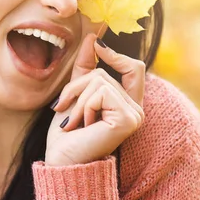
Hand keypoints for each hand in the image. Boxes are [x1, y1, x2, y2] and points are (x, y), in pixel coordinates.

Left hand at [44, 33, 145, 165]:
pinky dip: (85, 106)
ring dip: (77, 99)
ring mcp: (135, 114)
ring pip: (100, 81)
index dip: (115, 54)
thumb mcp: (76, 94)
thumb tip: (93, 38)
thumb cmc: (68, 134)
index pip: (134, 67)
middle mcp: (136, 109)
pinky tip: (83, 125)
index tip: (95, 44)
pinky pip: (102, 93)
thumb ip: (86, 68)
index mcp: (127, 103)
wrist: (63, 161)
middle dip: (77, 87)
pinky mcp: (128, 119)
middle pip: (104, 72)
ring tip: (74, 122)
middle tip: (64, 109)